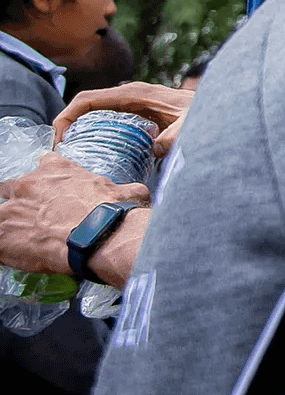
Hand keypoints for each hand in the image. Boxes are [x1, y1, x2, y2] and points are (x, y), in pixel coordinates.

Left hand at [0, 152, 148, 275]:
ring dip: (9, 225)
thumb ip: (125, 190)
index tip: (50, 189)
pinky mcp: (1, 233)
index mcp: (57, 170)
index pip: (43, 163)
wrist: (99, 237)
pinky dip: (5, 247)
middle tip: (31, 217)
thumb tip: (137, 194)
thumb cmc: (114, 213)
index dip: (45, 177)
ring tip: (23, 238)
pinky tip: (14, 254)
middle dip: (18, 200)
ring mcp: (11, 208)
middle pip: (9, 186)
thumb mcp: (127, 193)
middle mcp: (29, 183)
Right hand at [53, 81, 193, 155]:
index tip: (57, 141)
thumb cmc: (206, 112)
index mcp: (134, 95)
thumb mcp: (191, 125)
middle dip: (66, 125)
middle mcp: (131, 95)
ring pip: (95, 111)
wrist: (221, 105)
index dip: (65, 117)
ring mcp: (135, 102)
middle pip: (85, 105)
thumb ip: (176, 135)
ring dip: (78, 128)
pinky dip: (95, 130)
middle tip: (58, 155)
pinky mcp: (141, 111)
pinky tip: (96, 153)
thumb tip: (158, 148)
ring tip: (70, 156)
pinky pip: (108, 118)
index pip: (87, 100)